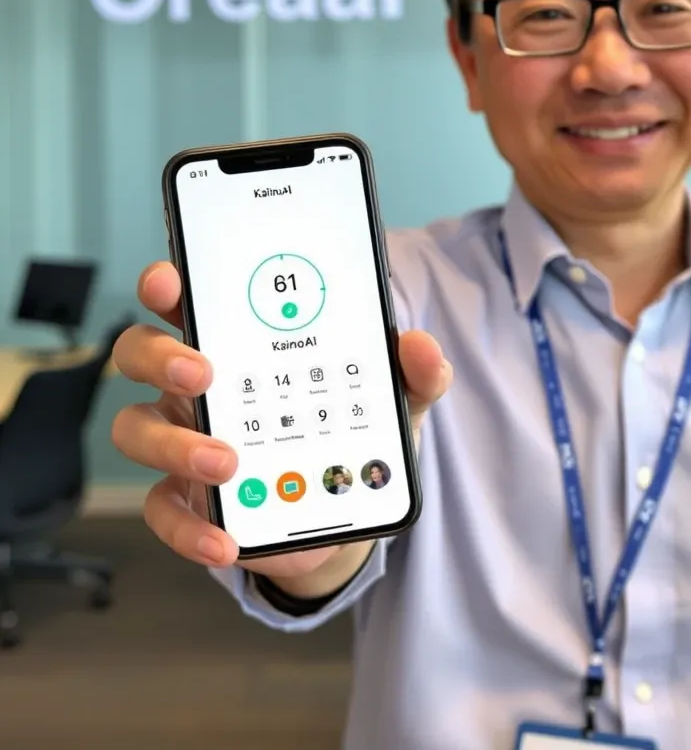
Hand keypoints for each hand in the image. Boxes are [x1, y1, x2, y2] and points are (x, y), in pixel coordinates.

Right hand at [110, 261, 451, 579]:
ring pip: (137, 430)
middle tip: (201, 372)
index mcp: (240, 344)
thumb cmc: (356, 434)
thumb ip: (415, 372)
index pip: (186, 300)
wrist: (349, 510)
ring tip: (228, 462)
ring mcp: (185, 442)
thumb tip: (420, 346)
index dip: (167, 285)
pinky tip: (226, 539)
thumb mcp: (395, 400)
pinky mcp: (190, 502)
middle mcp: (199, 386)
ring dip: (174, 445)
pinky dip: (190, 528)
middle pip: (140, 353)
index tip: (171, 283)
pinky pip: (164, 511)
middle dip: (159, 356)